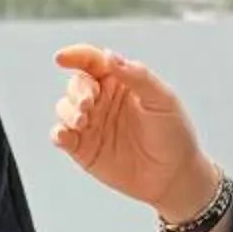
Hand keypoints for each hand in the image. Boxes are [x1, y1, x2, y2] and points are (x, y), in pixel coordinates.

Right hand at [51, 45, 218, 224]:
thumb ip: (137, 76)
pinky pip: (61, 136)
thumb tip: (108, 55)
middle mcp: (101, 100)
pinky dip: (58, 134)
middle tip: (87, 104)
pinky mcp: (82, 148)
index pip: (93, 61)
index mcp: (120, 82)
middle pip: (77, 84)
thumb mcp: (162, 99)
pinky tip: (64, 136)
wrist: (174, 177)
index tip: (62, 58)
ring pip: (64, 107)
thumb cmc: (173, 133)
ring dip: (68, 111)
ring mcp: (90, 124)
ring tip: (82, 121)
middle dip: (77, 91)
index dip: (76, 55)